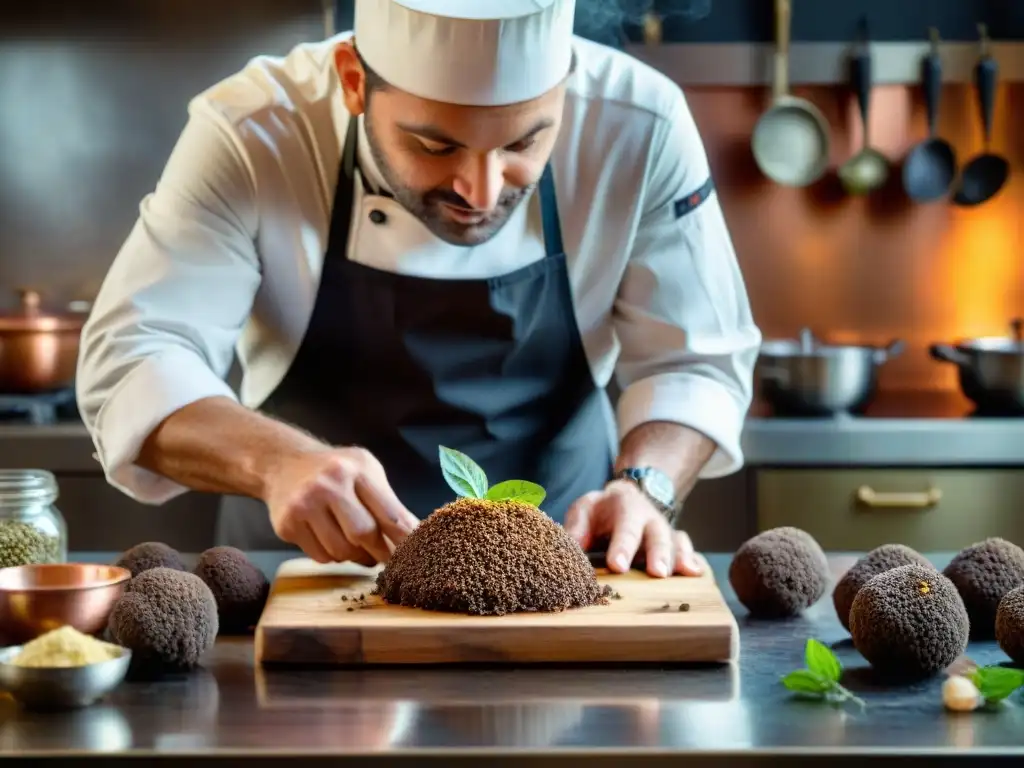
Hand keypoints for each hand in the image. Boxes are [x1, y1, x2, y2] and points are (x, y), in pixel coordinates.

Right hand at [263, 446, 419, 564]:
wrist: (284, 463)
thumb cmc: (337, 470)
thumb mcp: (366, 471)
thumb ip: (389, 503)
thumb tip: (412, 539)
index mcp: (357, 469)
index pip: (389, 513)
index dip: (404, 539)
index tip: (415, 555)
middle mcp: (328, 485)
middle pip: (363, 535)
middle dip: (380, 552)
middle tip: (388, 559)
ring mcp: (304, 505)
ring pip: (341, 551)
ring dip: (356, 556)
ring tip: (358, 546)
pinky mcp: (287, 525)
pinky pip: (320, 556)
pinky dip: (332, 555)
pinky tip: (332, 539)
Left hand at [564, 479, 702, 577]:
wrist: (625, 499)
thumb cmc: (601, 510)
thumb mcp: (585, 509)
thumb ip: (577, 527)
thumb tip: (572, 548)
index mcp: (626, 506)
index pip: (625, 526)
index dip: (623, 546)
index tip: (618, 565)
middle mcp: (650, 517)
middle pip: (657, 534)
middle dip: (657, 553)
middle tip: (656, 573)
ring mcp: (664, 530)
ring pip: (675, 543)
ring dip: (678, 559)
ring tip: (682, 575)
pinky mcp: (673, 543)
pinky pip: (686, 548)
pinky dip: (692, 560)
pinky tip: (695, 573)